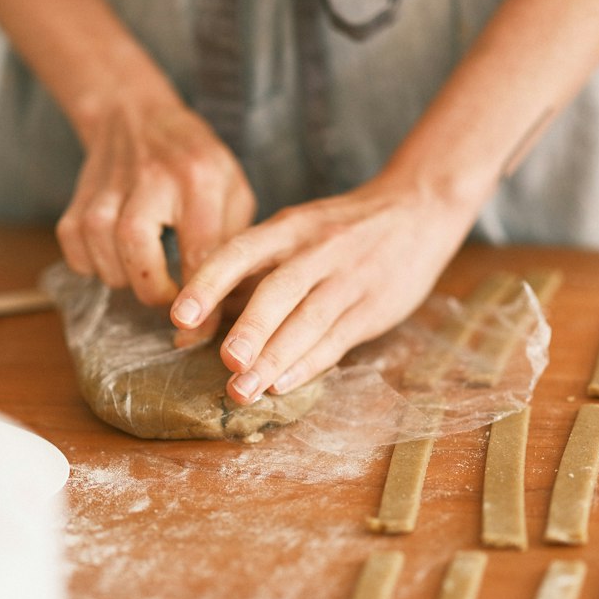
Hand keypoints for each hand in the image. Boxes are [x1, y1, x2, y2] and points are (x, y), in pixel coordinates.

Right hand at [56, 85, 256, 317]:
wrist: (135, 115)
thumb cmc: (195, 161)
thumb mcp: (233, 189)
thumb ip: (235, 244)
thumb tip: (231, 306)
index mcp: (199, 179)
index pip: (200, 256)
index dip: (201, 305)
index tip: (200, 331)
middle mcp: (151, 181)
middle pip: (140, 259)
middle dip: (156, 293)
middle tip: (170, 295)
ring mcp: (108, 189)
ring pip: (106, 261)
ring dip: (127, 279)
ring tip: (146, 266)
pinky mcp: (78, 200)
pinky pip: (77, 256)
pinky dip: (95, 266)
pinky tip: (116, 254)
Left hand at [169, 176, 469, 403]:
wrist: (418, 208)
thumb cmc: (341, 228)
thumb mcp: (296, 229)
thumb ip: (253, 270)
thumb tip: (198, 319)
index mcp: (288, 227)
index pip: (241, 251)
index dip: (209, 283)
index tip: (180, 316)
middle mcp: (316, 250)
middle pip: (279, 290)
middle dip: (250, 328)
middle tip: (225, 362)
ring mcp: (348, 279)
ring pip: (309, 320)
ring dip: (275, 358)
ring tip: (244, 390)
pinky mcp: (372, 307)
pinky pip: (337, 339)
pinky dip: (309, 364)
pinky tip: (282, 385)